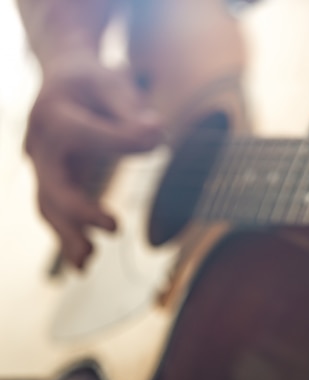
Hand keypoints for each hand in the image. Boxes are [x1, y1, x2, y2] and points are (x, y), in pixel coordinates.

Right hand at [25, 57, 161, 267]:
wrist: (63, 78)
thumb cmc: (93, 81)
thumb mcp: (113, 82)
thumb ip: (131, 110)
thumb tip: (156, 133)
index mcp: (55, 112)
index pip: (85, 134)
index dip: (121, 140)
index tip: (156, 136)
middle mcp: (40, 143)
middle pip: (52, 184)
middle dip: (80, 209)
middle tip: (114, 226)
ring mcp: (42, 165)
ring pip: (48, 206)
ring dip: (68, 234)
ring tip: (88, 261)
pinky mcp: (52, 180)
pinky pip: (55, 211)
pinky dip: (67, 236)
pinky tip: (83, 261)